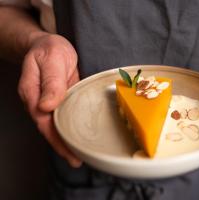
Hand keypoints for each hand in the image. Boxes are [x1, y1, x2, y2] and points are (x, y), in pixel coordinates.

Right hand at [18, 33, 81, 166]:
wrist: (49, 45)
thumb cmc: (49, 49)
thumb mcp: (52, 60)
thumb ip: (50, 81)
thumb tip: (47, 106)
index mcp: (33, 93)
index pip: (43, 121)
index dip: (55, 138)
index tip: (67, 151)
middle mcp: (38, 101)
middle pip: (49, 128)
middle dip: (61, 145)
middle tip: (77, 160)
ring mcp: (48, 101)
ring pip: (56, 124)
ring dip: (66, 140)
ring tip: (79, 155)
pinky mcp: (59, 99)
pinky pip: (63, 116)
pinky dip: (70, 128)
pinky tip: (78, 135)